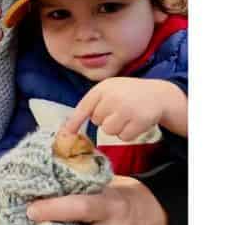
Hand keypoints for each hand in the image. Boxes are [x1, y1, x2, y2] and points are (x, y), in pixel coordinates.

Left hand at [62, 78, 178, 141]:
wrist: (157, 94)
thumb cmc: (128, 94)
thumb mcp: (110, 90)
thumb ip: (94, 103)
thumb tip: (70, 126)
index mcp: (103, 88)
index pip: (84, 106)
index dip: (74, 122)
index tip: (66, 134)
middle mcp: (113, 97)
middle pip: (97, 121)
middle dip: (105, 119)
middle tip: (118, 111)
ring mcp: (126, 109)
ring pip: (108, 131)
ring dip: (116, 128)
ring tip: (126, 116)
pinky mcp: (139, 121)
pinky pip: (123, 137)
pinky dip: (128, 133)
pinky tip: (135, 122)